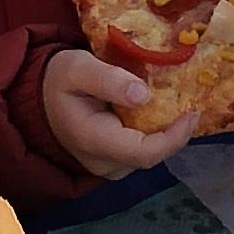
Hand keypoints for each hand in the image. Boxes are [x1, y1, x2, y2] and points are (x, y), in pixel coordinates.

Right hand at [41, 49, 196, 180]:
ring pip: (150, 154)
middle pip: (152, 154)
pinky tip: (161, 111)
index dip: (174, 138)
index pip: (143, 153)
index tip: (192, 113)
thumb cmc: (59, 80)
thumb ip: (107, 79)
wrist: (41, 99)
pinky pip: (143, 151)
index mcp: (92, 140)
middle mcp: (102, 162)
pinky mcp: (115, 162)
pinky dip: (156, 133)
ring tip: (178, 102)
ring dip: (167, 131)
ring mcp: (109, 166)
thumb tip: (144, 95)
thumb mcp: (77, 67)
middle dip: (175, 130)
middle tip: (190, 100)